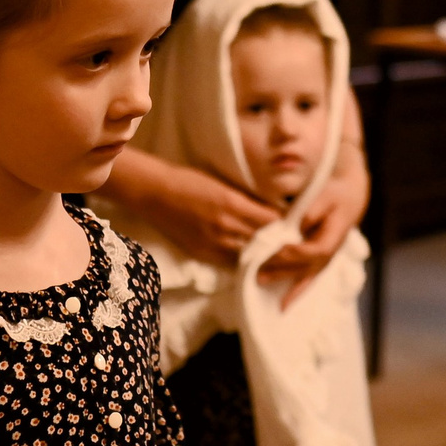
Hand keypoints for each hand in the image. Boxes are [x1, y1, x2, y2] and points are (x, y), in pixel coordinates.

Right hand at [110, 150, 281, 264]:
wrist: (156, 193)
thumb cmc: (189, 181)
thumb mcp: (223, 184)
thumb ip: (245, 199)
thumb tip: (269, 209)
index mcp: (233, 204)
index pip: (271, 220)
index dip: (282, 223)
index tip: (289, 223)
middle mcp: (226, 226)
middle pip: (263, 240)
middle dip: (277, 242)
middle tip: (289, 243)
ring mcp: (213, 242)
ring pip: (249, 256)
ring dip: (262, 255)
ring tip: (274, 255)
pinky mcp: (202, 253)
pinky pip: (230, 264)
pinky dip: (242, 262)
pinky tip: (250, 261)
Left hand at [258, 151, 367, 308]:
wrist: (349, 197)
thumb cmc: (336, 194)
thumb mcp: (327, 194)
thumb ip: (314, 210)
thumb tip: (301, 227)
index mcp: (335, 236)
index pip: (316, 250)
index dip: (298, 252)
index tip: (280, 249)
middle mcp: (331, 252)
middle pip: (308, 267)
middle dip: (283, 270)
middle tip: (260, 272)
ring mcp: (326, 259)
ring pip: (306, 275)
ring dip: (284, 281)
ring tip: (261, 282)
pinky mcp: (318, 260)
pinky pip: (307, 279)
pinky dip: (296, 291)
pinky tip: (283, 306)